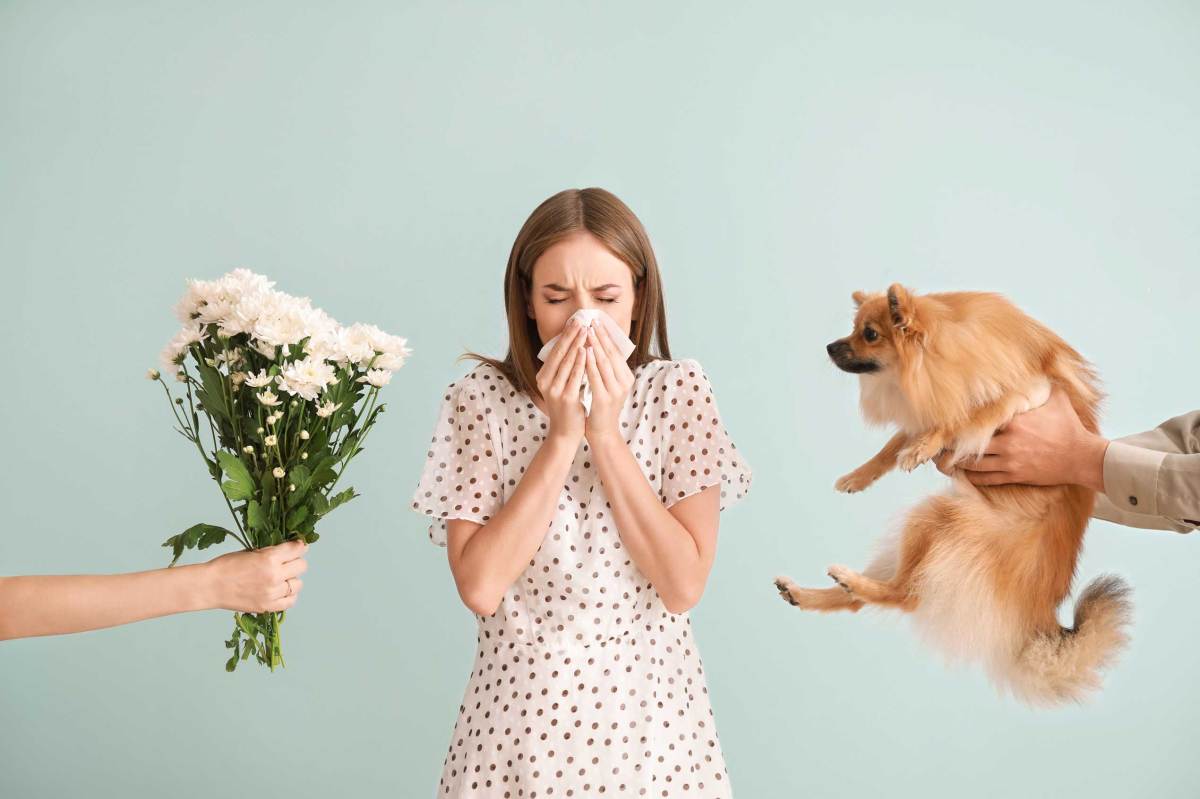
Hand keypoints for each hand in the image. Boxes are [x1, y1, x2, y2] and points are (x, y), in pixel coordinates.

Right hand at [201, 540, 308, 612]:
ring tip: (282, 578)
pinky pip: (290, 601)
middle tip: (288, 562)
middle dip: (296, 561)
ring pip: (298, 584)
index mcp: (269, 558)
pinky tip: (281, 591)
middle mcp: (274, 576)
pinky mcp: (267, 607)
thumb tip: (289, 549)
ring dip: (292, 579)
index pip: (297, 549)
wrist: (210, 586)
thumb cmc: (226, 565)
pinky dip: (289, 595)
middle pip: (301, 566)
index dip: (300, 546)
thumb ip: (271, 552)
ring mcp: (272, 593)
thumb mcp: (250, 551)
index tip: (299, 546)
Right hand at [535, 316, 586, 443]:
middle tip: (581, 320)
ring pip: (566, 362)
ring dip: (576, 344)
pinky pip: (574, 376)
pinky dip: (580, 362)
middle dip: (571, 335)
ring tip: (585, 331)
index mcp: (543, 377)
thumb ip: (564, 370)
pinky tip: (586, 351)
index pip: (555, 351)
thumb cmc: (567, 408)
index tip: (575, 321)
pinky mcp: (565, 398)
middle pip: (559, 353)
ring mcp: (554, 390)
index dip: (565, 336)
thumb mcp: (561, 386)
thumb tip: (574, 347)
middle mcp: (545, 381)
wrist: (565, 433)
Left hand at [583, 321, 634, 443]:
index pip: (616, 351)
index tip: (598, 321)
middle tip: (592, 320)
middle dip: (601, 336)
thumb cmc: (601, 407)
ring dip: (595, 345)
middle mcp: (624, 382)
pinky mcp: (604, 399)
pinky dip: (590, 362)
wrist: (603, 432)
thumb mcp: (607, 385)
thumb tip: (598, 346)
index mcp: (626, 377)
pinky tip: (584, 351)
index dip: (607, 335)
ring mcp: (615, 391)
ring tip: (587, 330)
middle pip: (611, 354)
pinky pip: (596, 377)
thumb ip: (606, 368)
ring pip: (604, 363)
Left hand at [934, 388, 1108, 490]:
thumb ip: (1038, 383)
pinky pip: (985, 478)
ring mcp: (1010, 460)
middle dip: (949, 445)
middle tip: (933, 443)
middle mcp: (1009, 441)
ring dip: (954, 463)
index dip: (960, 422)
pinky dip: (969, 476)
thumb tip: (1033, 361)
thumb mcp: (1055, 398)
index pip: (980, 420)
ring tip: (940, 460)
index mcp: (1015, 421)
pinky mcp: (1014, 475)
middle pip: (969, 444)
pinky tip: (959, 473)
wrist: (1082, 457)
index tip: (943, 420)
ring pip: (973, 464)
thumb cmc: (1068, 425)